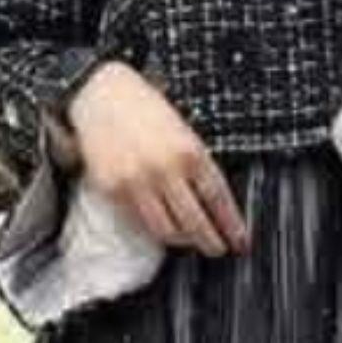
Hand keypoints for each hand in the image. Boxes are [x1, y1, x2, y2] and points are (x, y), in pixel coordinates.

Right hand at [67, 62, 249, 258]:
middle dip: (211, 242)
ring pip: (167, 230)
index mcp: (189, 151)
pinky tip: (162, 225)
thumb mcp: (182, 129)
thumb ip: (197, 163)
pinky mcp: (113, 190)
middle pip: (195, 222)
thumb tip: (213, 203)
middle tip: (217, 249)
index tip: (239, 241)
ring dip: (182, 240)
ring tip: (189, 239)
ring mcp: (137, 182)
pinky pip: (139, 222)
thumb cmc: (145, 108)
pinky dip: (154, 227)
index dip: (232, 225)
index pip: (218, 199)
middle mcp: (164, 169)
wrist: (101, 93)